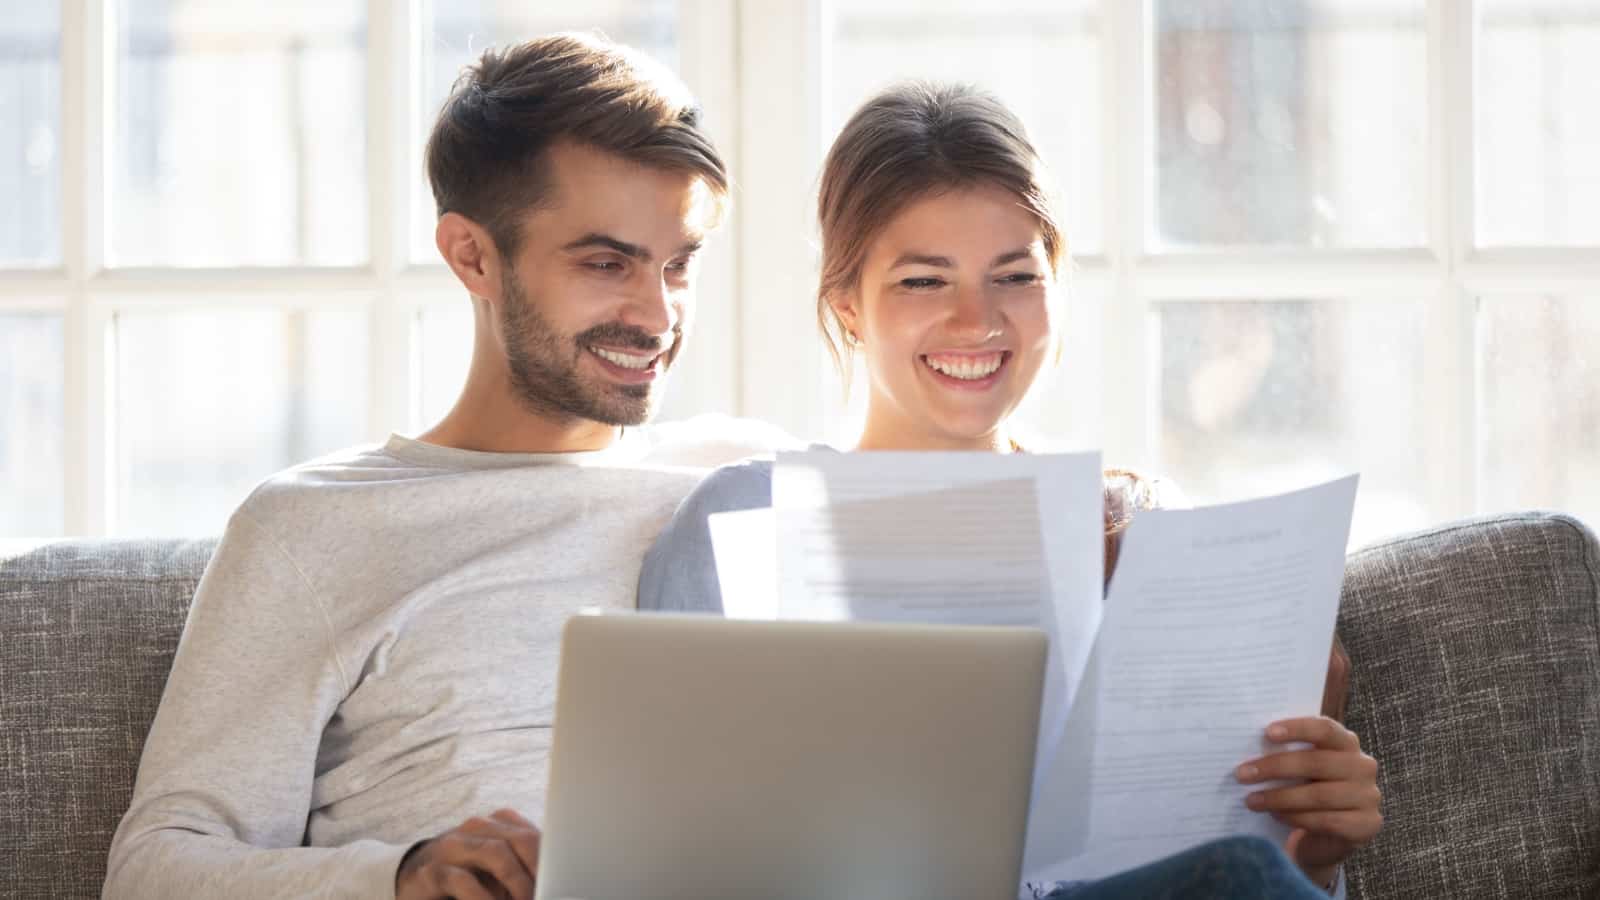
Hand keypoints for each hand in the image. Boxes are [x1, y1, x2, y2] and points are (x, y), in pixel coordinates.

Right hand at [395, 808, 541, 899]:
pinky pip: (462, 880)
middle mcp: (476, 828)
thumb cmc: (465, 876)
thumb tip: (552, 884)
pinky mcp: (432, 871)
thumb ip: (521, 870)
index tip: (563, 879)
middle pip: (520, 839)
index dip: (552, 858)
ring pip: (495, 852)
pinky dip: (482, 898)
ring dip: (516, 882)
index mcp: (497, 824)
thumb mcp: (497, 871)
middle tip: (546, 891)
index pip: (533, 834)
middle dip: (539, 869)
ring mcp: (452, 847)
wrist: (412, 880)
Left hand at [1236, 717, 1380, 889]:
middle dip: (1275, 768)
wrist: (1328, 835)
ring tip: (1251, 800)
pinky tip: (1275, 816)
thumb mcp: (1300, 768)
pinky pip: (1326, 820)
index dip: (1297, 729)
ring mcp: (1369, 796)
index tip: (1267, 733)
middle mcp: (1363, 766)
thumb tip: (1249, 744)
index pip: (1325, 729)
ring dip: (1280, 798)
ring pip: (1319, 795)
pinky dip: (1296, 818)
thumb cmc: (1308, 789)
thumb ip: (1288, 752)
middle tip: (1242, 774)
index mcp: (1346, 742)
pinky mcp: (1367, 825)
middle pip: (1317, 762)